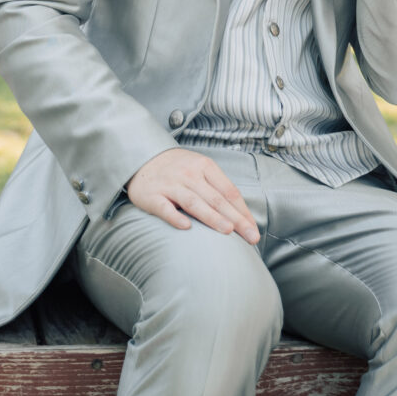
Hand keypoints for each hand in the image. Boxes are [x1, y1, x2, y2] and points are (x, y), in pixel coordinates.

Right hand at [126, 148, 259, 241]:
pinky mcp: (152, 196)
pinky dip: (175, 217)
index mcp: (205, 166)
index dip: (243, 211)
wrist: (142, 158)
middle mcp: (190, 174)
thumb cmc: (178, 168)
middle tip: (251, 237)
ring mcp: (171, 184)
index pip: (229, 190)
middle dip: (236, 219)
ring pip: (194, 202)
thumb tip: (240, 213)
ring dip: (212, 217)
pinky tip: (186, 227)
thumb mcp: (199, 168)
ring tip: (228, 231)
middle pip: (216, 199)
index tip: (254, 229)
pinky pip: (165, 208)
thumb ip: (216, 187)